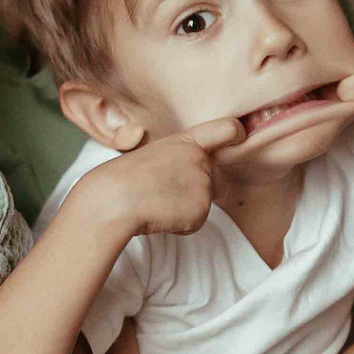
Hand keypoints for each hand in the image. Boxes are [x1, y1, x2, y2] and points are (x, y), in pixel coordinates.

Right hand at [70, 116, 245, 239]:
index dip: (237, 132)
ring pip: (206, 202)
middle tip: (164, 191)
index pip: (226, 129)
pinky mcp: (201, 209)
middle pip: (218, 178)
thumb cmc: (123, 179)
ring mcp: (202, 183)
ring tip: (157, 202)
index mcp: (186, 141)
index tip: (240, 135)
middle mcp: (200, 159)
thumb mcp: (153, 155)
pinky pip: (196, 222)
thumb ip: (179, 160)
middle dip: (201, 189)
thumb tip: (193, 177)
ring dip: (186, 208)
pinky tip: (160, 215)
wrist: (113, 199)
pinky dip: (180, 224)